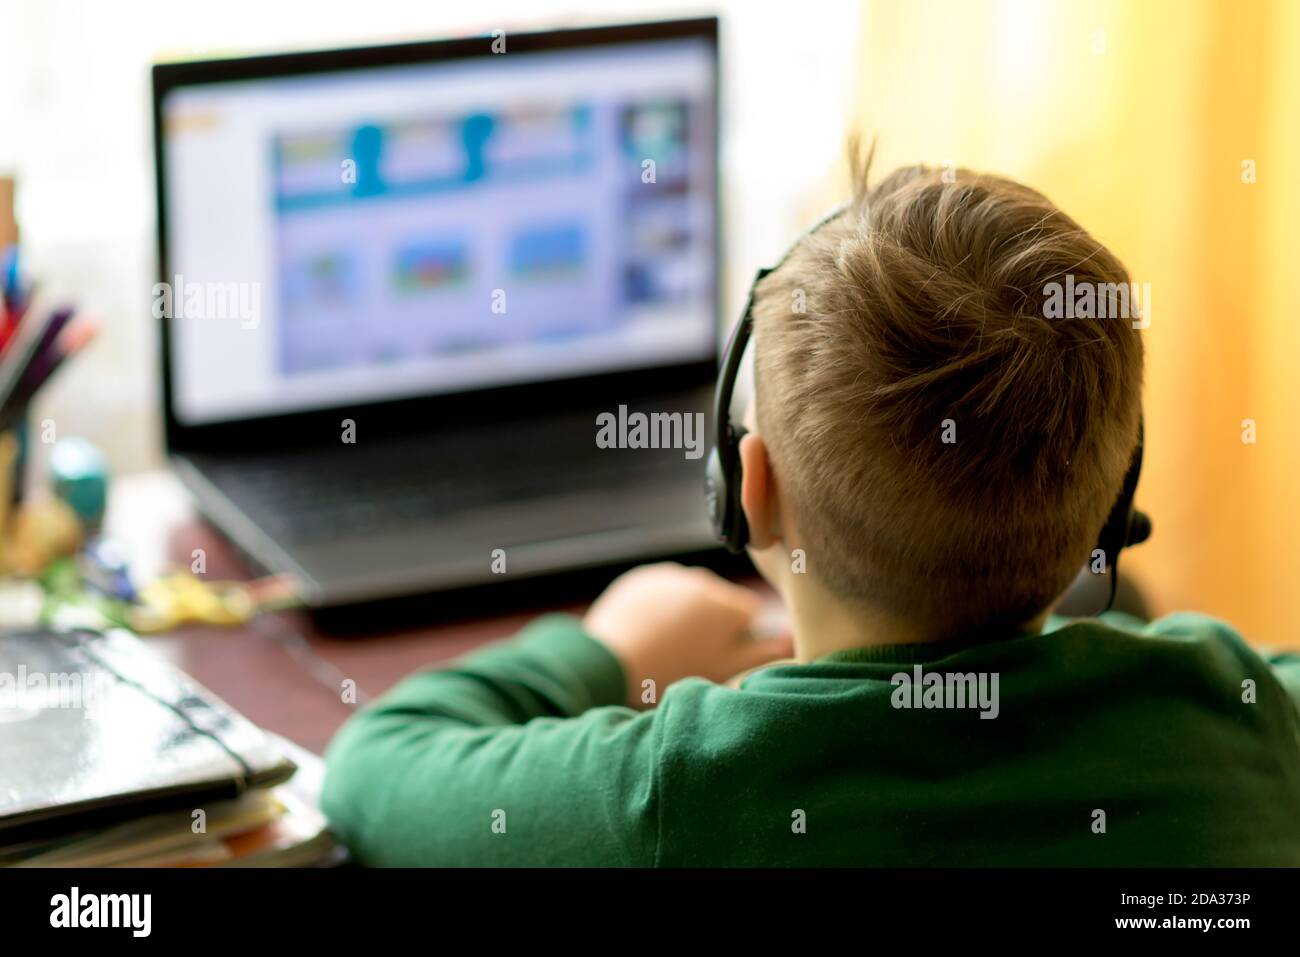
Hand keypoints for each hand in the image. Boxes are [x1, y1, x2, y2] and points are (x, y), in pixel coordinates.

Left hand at [582, 563, 792, 708]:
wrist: (607, 664)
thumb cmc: (669, 674)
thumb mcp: (724, 670)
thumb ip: (765, 653)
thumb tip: (797, 638)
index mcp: (725, 603)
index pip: (749, 614)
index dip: (738, 637)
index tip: (719, 656)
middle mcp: (701, 580)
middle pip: (720, 601)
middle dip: (713, 623)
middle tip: (690, 655)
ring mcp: (669, 576)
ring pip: (692, 594)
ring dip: (688, 613)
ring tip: (667, 646)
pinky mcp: (643, 578)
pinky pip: (663, 589)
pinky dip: (661, 607)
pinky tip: (649, 632)